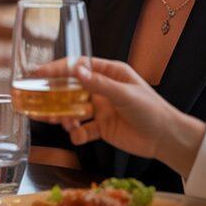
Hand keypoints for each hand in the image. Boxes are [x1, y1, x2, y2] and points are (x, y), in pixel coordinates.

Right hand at [31, 58, 205, 175]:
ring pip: (73, 109)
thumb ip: (99, 84)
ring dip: (64, 116)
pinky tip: (78, 136)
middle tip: (40, 101)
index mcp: (110, 73)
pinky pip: (83, 129)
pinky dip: (77, 134)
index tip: (38, 72)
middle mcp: (102, 89)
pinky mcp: (102, 128)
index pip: (79, 66)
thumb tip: (76, 70)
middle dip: (56, 96)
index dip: (58, 69)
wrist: (166, 139)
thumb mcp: (124, 94)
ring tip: (60, 122)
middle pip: (71, 88)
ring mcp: (101, 109)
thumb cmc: (151, 110)